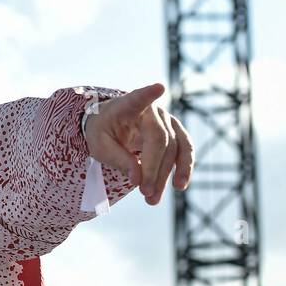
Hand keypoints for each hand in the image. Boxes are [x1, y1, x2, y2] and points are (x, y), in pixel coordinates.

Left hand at [83, 82, 194, 205]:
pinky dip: (184, 168)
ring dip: (167, 175)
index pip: (138, 99)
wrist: (110, 124)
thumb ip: (118, 160)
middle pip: (160, 140)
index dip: (148, 94)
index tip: (159, 87)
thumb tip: (138, 180)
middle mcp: (152, 110)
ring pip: (175, 148)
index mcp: (128, 105)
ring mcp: (167, 120)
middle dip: (154, 169)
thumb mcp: (100, 146)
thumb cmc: (103, 131)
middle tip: (145, 193)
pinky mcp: (175, 132)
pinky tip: (180, 185)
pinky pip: (185, 150)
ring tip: (154, 198)